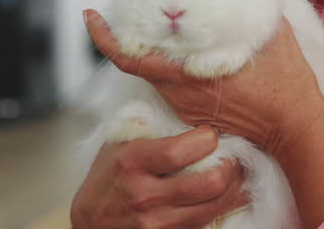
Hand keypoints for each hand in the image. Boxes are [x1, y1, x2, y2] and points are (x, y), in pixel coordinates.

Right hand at [69, 126, 247, 228]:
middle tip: (231, 155)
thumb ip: (150, 126)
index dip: (207, 139)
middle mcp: (144, 195)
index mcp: (132, 162)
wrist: (90, 222)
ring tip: (233, 172)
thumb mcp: (119, 144)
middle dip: (230, 165)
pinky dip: (221, 206)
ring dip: (233, 187)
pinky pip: (207, 221)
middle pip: (209, 183)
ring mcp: (155, 222)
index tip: (211, 133)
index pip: (181, 151)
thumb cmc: (109, 175)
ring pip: (215, 206)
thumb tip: (190, 105)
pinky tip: (223, 193)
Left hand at [83, 9, 323, 163]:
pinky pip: (171, 82)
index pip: (130, 56)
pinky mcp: (195, 111)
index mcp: (189, 74)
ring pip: (155, 70)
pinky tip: (181, 42)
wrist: (296, 128)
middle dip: (128, 32)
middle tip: (129, 1)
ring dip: (150, 46)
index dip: (105, 37)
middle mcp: (180, 92)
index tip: (90, 15)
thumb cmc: (286, 83)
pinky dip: (168, 61)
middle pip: (139, 59)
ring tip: (156, 16)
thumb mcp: (273, 32)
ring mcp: (186, 105)